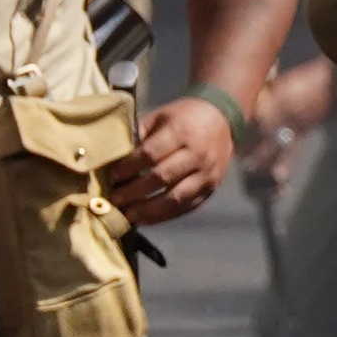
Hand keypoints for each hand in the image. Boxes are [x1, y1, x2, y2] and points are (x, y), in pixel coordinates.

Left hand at [111, 94, 236, 224]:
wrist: (224, 121)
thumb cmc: (184, 118)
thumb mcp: (160, 117)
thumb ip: (139, 135)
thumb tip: (112, 157)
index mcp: (182, 131)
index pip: (150, 154)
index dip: (129, 168)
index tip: (112, 176)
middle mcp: (197, 154)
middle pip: (162, 178)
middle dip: (134, 191)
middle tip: (114, 199)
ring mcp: (207, 174)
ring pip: (176, 198)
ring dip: (149, 209)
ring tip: (128, 215)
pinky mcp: (211, 188)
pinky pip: (186, 207)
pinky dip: (164, 216)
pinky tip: (145, 219)